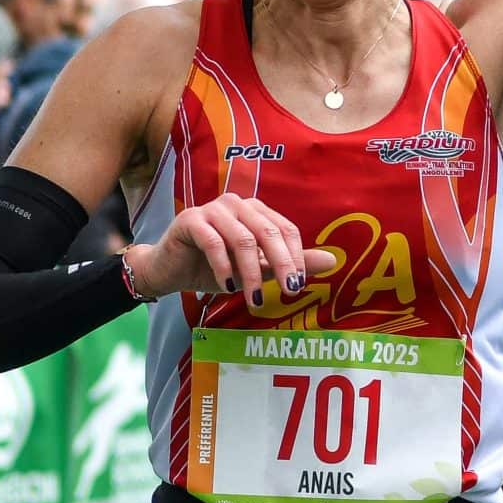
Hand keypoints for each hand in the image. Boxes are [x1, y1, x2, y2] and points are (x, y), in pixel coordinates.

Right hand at [128, 193, 338, 302]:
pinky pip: (214, 242)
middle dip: (283, 264)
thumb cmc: (214, 268)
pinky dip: (224, 267)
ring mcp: (212, 209)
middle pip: (268, 232)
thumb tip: (332, 260)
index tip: (300, 285)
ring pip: (243, 239)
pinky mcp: (190, 219)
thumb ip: (290, 263)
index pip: (286, 229)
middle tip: (290, 291)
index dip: (296, 256)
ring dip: (252, 273)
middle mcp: (237, 204)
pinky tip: (228, 287)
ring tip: (255, 298)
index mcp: (256, 210)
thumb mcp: (257, 269)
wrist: (170, 270)